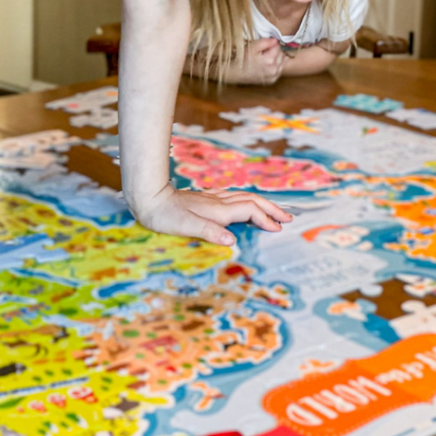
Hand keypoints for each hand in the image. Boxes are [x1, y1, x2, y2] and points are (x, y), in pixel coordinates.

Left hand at [129, 184, 291, 245]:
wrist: (148, 198)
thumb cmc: (164, 215)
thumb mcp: (186, 226)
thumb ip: (209, 232)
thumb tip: (232, 239)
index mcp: (217, 210)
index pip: (249, 210)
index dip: (265, 219)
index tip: (278, 229)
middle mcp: (217, 201)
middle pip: (251, 200)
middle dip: (270, 208)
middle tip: (288, 217)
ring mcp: (210, 198)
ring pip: (242, 196)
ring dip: (260, 203)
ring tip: (272, 210)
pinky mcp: (203, 198)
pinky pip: (232, 197)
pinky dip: (245, 201)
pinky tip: (242, 204)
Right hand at [237, 38, 284, 83]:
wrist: (236, 73)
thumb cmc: (242, 59)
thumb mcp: (251, 47)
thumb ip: (265, 42)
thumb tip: (276, 40)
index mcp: (270, 60)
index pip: (278, 47)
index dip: (271, 44)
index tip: (264, 46)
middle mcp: (274, 69)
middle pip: (282, 54)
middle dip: (275, 51)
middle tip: (264, 51)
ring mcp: (274, 76)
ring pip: (283, 62)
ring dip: (277, 58)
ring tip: (266, 58)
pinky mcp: (272, 80)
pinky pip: (279, 69)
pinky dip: (276, 65)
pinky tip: (267, 65)